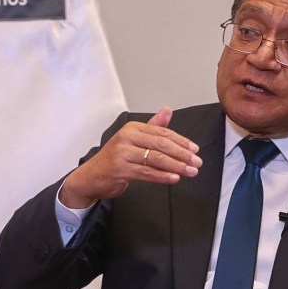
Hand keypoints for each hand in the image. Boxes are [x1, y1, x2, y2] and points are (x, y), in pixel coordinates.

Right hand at [59, 107, 202, 207]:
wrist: (91, 176)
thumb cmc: (113, 159)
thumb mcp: (132, 139)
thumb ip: (152, 126)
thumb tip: (167, 110)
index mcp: (132, 128)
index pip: (162, 132)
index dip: (181, 141)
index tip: (194, 149)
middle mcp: (127, 138)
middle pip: (161, 145)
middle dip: (182, 154)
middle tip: (196, 161)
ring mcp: (123, 154)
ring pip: (156, 159)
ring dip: (176, 166)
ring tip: (190, 171)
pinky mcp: (121, 169)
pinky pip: (147, 172)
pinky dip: (163, 176)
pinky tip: (174, 178)